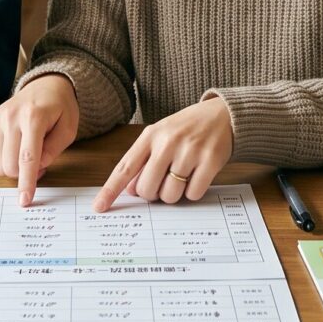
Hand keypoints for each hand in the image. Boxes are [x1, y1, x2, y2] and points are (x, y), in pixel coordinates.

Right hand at [0, 74, 80, 206]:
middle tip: (41, 163)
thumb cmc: (60, 109)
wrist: (45, 85)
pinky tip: (17, 146)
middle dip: (24, 174)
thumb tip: (36, 168)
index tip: (25, 201)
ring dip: (15, 167)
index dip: (27, 182)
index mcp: (34, 118)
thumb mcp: (69, 129)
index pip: (28, 158)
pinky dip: (5, 158)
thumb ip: (54, 150)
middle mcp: (11, 117)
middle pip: (10, 165)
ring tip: (30, 152)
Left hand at [93, 97, 232, 211]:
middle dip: (152, 193)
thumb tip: (130, 190)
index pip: (125, 168)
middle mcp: (168, 142)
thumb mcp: (161, 136)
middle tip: (163, 182)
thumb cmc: (187, 129)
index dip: (110, 190)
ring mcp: (190, 152)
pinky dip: (193, 192)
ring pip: (170, 195)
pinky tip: (197, 176)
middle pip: (147, 189)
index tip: (99, 207)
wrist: (223, 114)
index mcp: (150, 136)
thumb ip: (143, 160)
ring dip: (174, 194)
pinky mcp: (210, 161)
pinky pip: (193, 194)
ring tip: (182, 177)